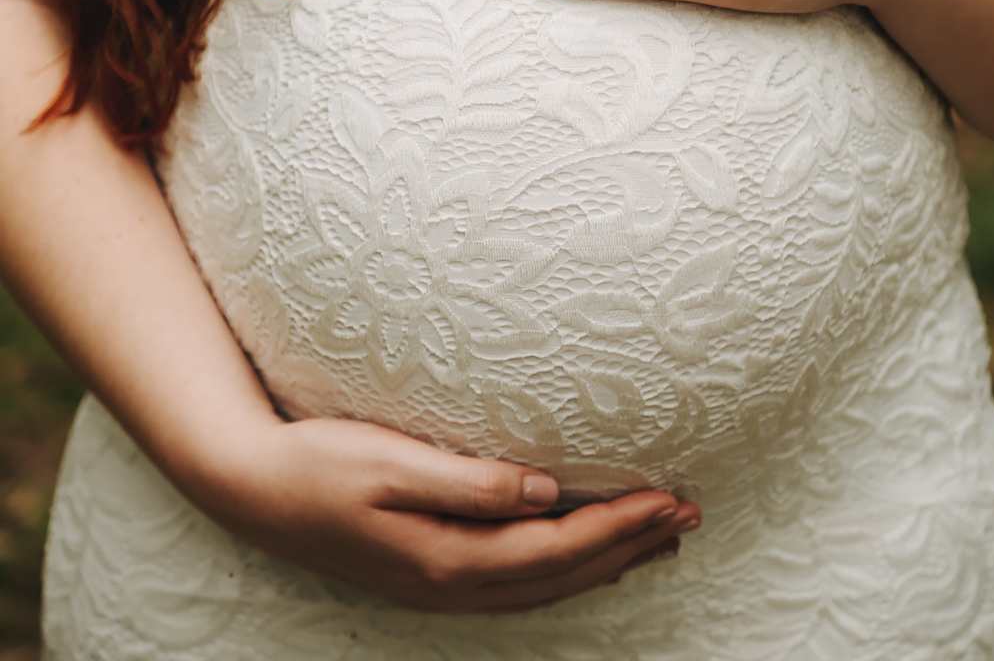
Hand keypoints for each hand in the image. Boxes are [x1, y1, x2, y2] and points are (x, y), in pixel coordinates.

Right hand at [200, 413, 698, 613]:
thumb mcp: (391, 462)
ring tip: (656, 537)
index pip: (557, 548)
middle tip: (688, 514)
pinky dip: (562, 569)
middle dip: (629, 546)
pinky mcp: (427, 573)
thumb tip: (545, 490)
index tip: (670, 497)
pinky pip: (517, 582)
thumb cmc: (319, 463)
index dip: (618, 526)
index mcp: (447, 557)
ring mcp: (438, 587)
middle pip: (562, 575)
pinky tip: (578, 553)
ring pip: (544, 587)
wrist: (251, 489)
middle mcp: (450, 584)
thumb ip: (470, 481)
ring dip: (604, 563)